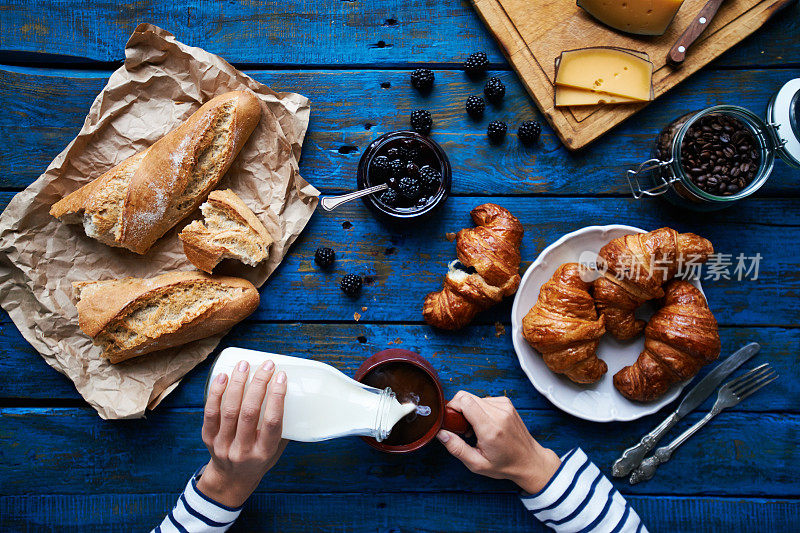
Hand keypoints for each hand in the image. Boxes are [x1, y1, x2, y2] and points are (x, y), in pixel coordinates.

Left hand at [196, 359, 287, 506]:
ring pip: (229, 410)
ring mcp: (223, 445)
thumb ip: (283, 426)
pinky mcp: (208, 438)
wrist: (231, 479)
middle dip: (258, 384)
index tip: (281, 376)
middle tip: (266, 365)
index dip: (277, 397)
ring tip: (244, 364)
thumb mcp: (276, 449)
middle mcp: (243, 450)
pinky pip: (210, 413)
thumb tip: (294, 391)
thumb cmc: (260, 459)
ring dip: (238, 383)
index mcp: (264, 452)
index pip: (272, 422)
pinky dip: (216, 393)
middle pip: (249, 413)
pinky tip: (222, 377)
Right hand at [437, 392, 559, 493]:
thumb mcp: (477, 464)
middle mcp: (499, 413)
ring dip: (469, 410)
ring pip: (475, 397)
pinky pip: (484, 399)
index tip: (451, 420)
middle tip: (461, 428)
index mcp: (490, 428)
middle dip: (458, 409)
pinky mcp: (507, 403)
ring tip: (474, 428)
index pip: (465, 401)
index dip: (452, 407)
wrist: (530, 461)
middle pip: (467, 396)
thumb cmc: (505, 464)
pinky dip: (479, 409)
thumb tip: (441, 434)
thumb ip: (457, 448)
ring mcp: (505, 406)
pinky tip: (484, 423)